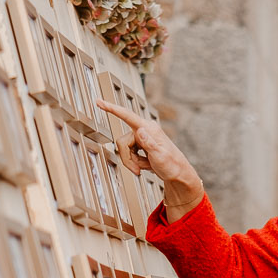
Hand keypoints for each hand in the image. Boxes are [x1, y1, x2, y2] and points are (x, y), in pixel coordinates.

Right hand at [97, 99, 205, 218]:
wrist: (178, 175)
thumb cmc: (172, 166)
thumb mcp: (159, 156)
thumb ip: (149, 143)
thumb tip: (140, 130)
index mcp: (148, 129)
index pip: (127, 116)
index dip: (112, 109)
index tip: (99, 102)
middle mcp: (144, 131)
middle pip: (122, 142)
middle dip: (127, 158)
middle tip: (137, 170)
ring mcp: (143, 138)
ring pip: (124, 149)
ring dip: (132, 161)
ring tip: (145, 167)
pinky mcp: (142, 145)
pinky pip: (129, 153)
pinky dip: (135, 162)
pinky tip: (146, 165)